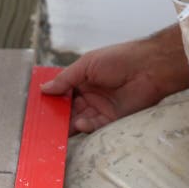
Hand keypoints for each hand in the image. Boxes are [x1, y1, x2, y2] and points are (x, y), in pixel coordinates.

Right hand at [42, 25, 188, 134]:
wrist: (150, 68)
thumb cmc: (120, 59)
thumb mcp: (87, 65)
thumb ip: (65, 79)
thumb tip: (44, 89)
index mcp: (82, 81)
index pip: (61, 94)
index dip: (50, 101)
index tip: (38, 108)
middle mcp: (89, 96)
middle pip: (67, 111)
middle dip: (56, 117)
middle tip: (43, 124)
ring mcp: (99, 109)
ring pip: (77, 121)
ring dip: (67, 125)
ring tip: (57, 128)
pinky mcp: (110, 120)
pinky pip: (93, 127)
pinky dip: (84, 127)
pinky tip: (80, 122)